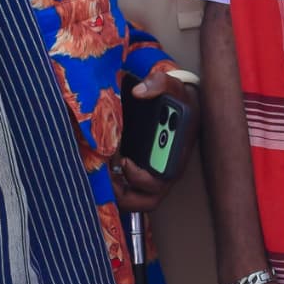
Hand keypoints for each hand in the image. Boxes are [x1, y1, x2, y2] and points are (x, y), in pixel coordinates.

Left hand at [113, 65, 201, 211]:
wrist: (181, 101)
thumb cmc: (180, 98)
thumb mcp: (174, 85)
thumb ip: (159, 83)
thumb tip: (139, 92)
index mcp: (176, 155)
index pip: (161, 183)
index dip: (140, 178)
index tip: (123, 161)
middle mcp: (167, 172)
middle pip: (146, 200)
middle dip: (122, 190)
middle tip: (104, 171)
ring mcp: (156, 176)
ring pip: (137, 201)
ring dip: (118, 193)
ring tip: (103, 174)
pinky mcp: (144, 174)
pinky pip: (130, 192)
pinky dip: (116, 187)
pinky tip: (104, 169)